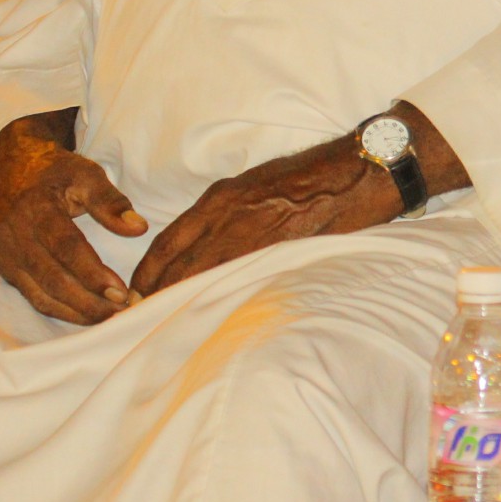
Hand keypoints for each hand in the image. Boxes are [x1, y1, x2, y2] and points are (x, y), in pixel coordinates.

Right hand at [0, 107, 148, 323]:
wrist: (12, 175)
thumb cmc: (57, 174)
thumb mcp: (86, 175)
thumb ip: (111, 202)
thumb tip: (138, 228)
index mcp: (37, 211)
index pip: (66, 248)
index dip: (92, 272)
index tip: (120, 290)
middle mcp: (17, 238)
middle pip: (52, 278)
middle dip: (87, 300)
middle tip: (121, 309)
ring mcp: (9, 257)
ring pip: (41, 294)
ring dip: (75, 311)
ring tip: (110, 317)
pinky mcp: (8, 270)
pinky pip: (34, 296)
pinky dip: (61, 310)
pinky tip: (87, 315)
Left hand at [129, 135, 399, 298]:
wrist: (359, 170)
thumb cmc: (317, 174)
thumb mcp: (259, 183)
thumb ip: (231, 212)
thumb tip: (215, 243)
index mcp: (219, 199)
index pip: (164, 244)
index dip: (147, 274)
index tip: (141, 295)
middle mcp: (224, 217)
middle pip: (173, 268)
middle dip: (155, 297)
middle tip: (144, 322)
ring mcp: (248, 237)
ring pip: (198, 280)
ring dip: (180, 306)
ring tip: (170, 331)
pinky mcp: (273, 254)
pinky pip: (233, 286)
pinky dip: (217, 305)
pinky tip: (213, 322)